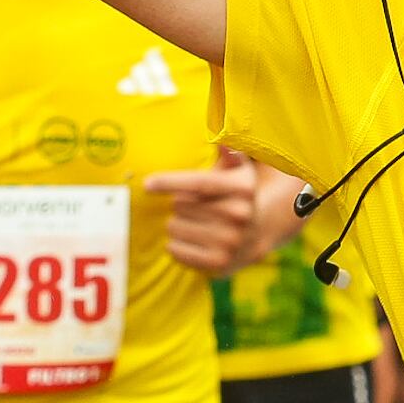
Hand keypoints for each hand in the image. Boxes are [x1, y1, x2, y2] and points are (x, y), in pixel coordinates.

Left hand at [149, 148, 276, 278]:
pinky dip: (176, 244)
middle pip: (180, 205)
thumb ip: (229, 153)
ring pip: (174, 227)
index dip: (171, 182)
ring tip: (194, 223)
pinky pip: (176, 250)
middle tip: (193, 206)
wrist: (256, 234)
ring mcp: (231, 241)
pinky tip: (191, 239)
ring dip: (176, 224)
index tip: (147, 184)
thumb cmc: (235, 195)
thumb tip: (222, 139)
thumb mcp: (237, 170)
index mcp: (243, 188)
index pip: (199, 183)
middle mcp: (240, 215)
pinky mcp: (219, 263)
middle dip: (179, 203)